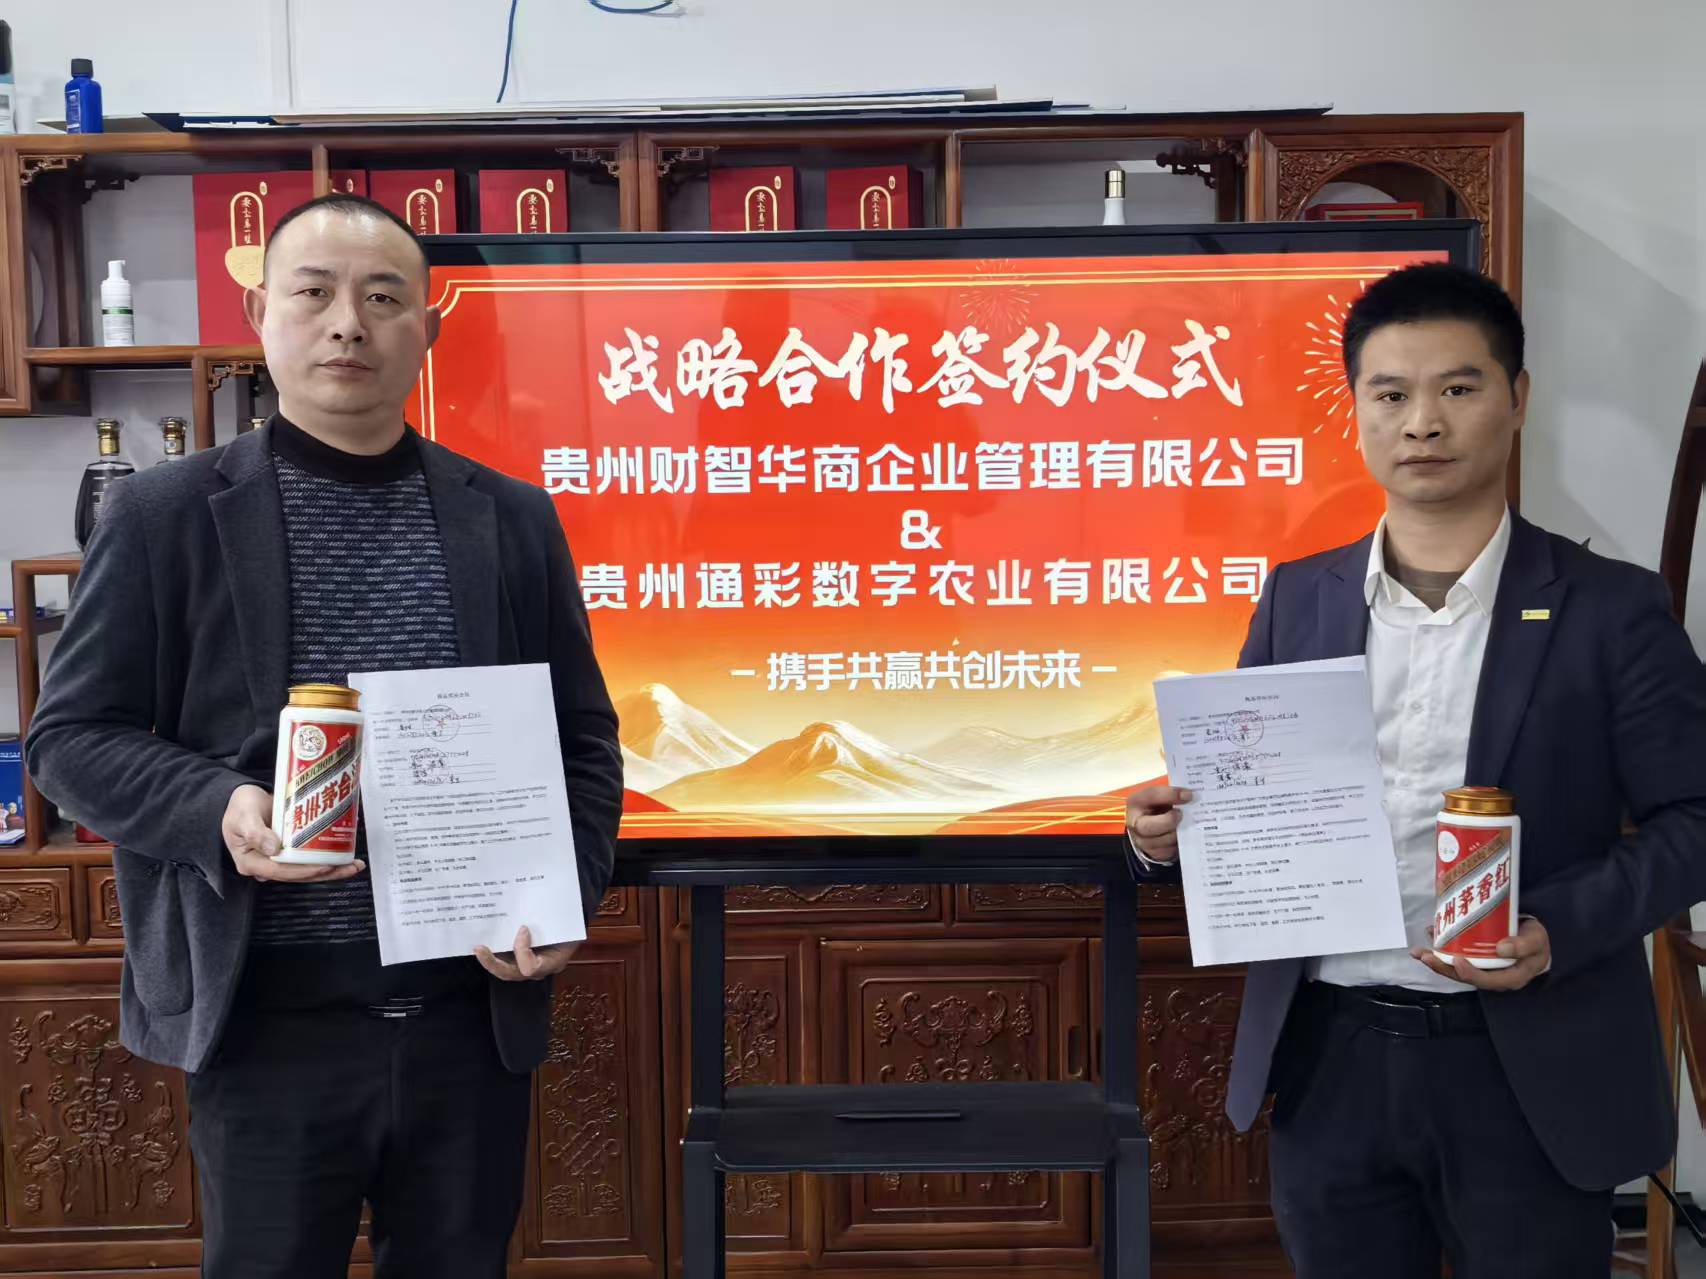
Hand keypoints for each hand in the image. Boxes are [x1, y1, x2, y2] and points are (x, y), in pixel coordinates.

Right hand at [222, 784, 365, 882]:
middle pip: (298, 874)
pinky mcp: (289, 852)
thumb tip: (273, 848)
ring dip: (331, 869)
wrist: (244, 799)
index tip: (325, 866)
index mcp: (251, 862)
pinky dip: (325, 858)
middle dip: (325, 873)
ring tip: (353, 865)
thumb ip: (255, 832)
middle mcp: (266, 865)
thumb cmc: (240, 807)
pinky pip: (307, 859)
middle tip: (349, 867)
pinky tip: (343, 856)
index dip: (304, 870)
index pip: (280, 871)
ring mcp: (278, 859)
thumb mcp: (243, 816)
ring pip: (306, 870)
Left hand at [475, 925, 579, 981]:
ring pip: (505, 971)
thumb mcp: (566, 925)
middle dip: (493, 963)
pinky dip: (493, 955)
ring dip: (489, 960)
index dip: (522, 950)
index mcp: (553, 961)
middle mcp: (539, 969)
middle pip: (512, 974)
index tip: (523, 928)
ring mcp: (528, 967)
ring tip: (477, 948)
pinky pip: (505, 962)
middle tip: (480, 949)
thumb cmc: (570, 925)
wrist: (573, 927)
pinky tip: (483, 943)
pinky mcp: (520, 961)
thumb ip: (551, 924)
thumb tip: (526, 921)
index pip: (531, 967)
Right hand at [1124, 784, 1192, 863]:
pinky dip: (1181, 843)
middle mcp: (1135, 824)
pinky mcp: (1155, 854)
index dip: (1170, 794)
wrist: (1147, 827)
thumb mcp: (1158, 797)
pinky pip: (1170, 850)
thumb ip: (1170, 795)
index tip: (1188, 794)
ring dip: (1179, 833)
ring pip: (1164, 841)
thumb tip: (1189, 795)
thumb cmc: (1156, 808)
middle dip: (1169, 820)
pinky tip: (1186, 835)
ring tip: (1188, 824)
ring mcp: (1143, 842)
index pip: (1151, 796)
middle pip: (1149, 827)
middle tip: (1182, 814)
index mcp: (1136, 803)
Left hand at [1411, 918, 1550, 990]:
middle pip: (1466, 977)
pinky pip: (1455, 958)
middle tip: (1426, 956)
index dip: (1470, 973)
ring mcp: (1481, 969)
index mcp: (1510, 977)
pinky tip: (1430, 937)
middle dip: (1443, 968)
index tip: (1457, 961)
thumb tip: (1502, 949)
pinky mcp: (1474, 960)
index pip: (1488, 981)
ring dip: (1436, 961)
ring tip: (1419, 952)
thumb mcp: (1536, 940)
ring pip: (1456, 970)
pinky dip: (1440, 950)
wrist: (1532, 935)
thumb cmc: (1535, 939)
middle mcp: (1492, 977)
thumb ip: (1524, 945)